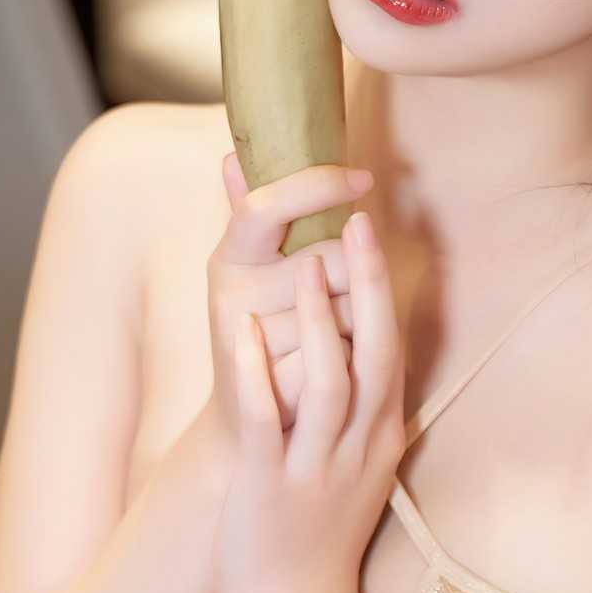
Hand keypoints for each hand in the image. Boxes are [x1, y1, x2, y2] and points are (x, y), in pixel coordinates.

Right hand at [206, 152, 373, 438]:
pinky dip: (360, 365)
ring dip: (361, 322)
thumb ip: (251, 217)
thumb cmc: (262, 342)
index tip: (363, 180)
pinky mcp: (274, 392)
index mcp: (227, 259)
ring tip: (341, 340)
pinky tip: (349, 376)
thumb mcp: (250, 275)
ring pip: (348, 310)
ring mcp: (252, 348)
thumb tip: (233, 156)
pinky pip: (347, 361)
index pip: (266, 205)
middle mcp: (232, 297)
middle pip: (330, 260)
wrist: (246, 436)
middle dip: (356, 277)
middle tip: (344, 299)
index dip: (316, 185)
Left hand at [211, 204, 408, 592]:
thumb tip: (362, 357)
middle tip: (358, 221)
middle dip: (368, 285)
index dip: (382, 289)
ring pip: (332, 384)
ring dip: (320, 321)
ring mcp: (320, 467)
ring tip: (306, 264)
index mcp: (381, 435)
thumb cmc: (322, 534)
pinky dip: (261, 374)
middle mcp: (361, 445)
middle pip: (376, 353)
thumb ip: (362, 411)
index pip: (392, 348)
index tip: (370, 232)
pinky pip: (270, 423)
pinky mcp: (273, 488)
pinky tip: (247, 330)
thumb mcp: (358, 468)